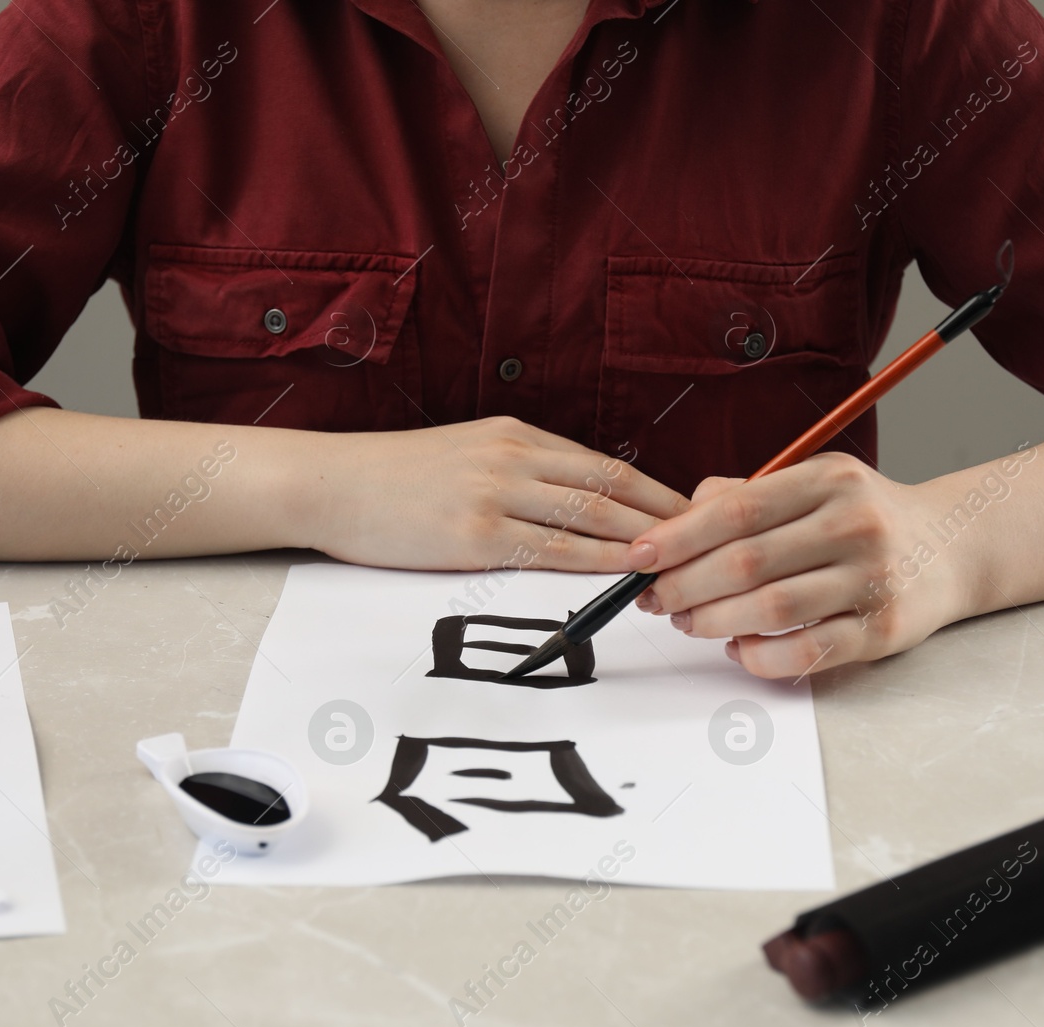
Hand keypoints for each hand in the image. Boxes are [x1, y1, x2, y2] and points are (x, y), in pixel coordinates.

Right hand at [305, 416, 689, 571]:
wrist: (331, 485)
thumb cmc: (395, 478)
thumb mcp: (466, 453)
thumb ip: (519, 469)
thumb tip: (573, 499)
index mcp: (515, 435)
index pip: (603, 465)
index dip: (655, 491)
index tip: (692, 514)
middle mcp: (513, 458)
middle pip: (611, 487)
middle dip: (667, 515)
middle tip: (712, 540)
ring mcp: (495, 495)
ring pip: (590, 517)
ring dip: (643, 540)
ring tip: (686, 562)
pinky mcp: (474, 535)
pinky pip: (552, 551)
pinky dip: (599, 561)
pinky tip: (629, 572)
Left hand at [627, 453, 974, 678]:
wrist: (953, 547)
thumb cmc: (865, 517)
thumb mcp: (813, 484)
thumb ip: (746, 494)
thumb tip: (678, 519)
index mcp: (828, 480)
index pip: (736, 508)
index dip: (678, 536)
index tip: (638, 557)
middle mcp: (854, 524)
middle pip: (746, 561)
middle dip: (686, 585)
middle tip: (656, 598)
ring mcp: (872, 579)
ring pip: (770, 609)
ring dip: (714, 621)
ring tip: (690, 622)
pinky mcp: (882, 630)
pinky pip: (806, 652)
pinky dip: (760, 656)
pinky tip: (738, 648)